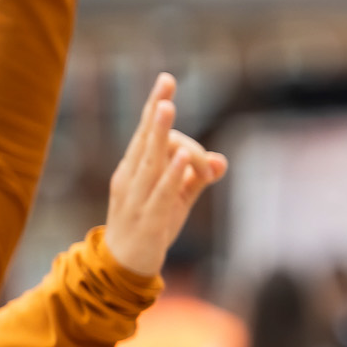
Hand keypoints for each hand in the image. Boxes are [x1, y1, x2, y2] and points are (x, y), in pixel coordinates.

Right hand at [105, 74, 227, 276]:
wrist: (123, 267)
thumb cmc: (150, 225)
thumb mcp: (177, 198)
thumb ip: (198, 177)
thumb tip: (222, 160)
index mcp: (134, 169)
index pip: (144, 132)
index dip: (154, 106)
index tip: (167, 79)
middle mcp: (131, 178)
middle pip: (145, 140)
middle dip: (156, 113)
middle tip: (166, 90)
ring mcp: (136, 198)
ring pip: (150, 161)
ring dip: (160, 135)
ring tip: (168, 109)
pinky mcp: (147, 218)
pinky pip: (160, 193)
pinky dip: (171, 174)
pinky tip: (182, 159)